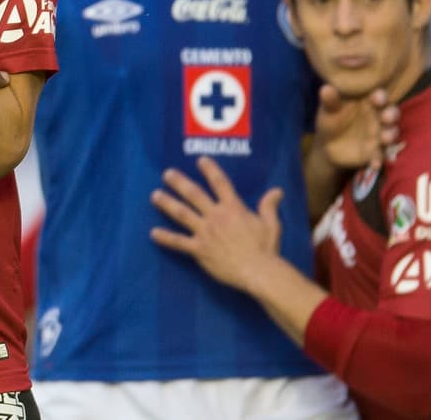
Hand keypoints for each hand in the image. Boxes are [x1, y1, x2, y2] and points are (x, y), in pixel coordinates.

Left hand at [149, 156, 282, 292]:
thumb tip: (277, 190)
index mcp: (233, 208)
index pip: (220, 183)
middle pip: (194, 194)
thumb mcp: (271, 224)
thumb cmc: (266, 249)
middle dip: (179, 182)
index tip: (200, 160)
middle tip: (167, 173)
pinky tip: (153, 233)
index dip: (210, 170)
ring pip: (182, 214)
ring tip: (155, 195)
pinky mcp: (199, 249)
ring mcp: (205, 232)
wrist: (259, 271)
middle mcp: (216, 216)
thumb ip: (269, 206)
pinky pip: (179, 242)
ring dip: (167, 203)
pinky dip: (166, 238)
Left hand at [312, 84, 399, 171]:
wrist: (327, 145)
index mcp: (368, 102)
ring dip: (390, 136)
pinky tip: (375, 164)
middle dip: (392, 115)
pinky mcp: (376, 151)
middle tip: (386, 118)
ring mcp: (380, 134)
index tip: (376, 98)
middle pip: (392, 113)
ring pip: (391, 133)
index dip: (380, 96)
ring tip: (384, 139)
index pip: (379, 96)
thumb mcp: (328, 110)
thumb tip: (326, 88)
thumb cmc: (331, 120)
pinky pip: (381, 155)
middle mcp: (379, 117)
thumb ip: (330, 101)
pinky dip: (379, 159)